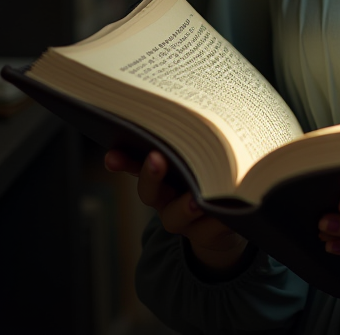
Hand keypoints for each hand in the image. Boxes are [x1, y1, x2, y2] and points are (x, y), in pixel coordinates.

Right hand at [104, 149, 247, 273]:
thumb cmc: (212, 174)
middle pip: (150, 190)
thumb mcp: (206, 154)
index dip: (124, 160)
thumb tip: (216, 106)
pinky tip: (228, 209)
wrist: (225, 221)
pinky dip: (217, 220)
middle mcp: (165, 198)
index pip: (137, 164)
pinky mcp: (205, 234)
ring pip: (175, 216)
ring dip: (184, 207)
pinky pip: (208, 230)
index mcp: (161, 174)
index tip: (112, 155)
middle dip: (151, 174)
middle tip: (156, 158)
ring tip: (196, 200)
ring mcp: (182, 219)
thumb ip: (204, 139)